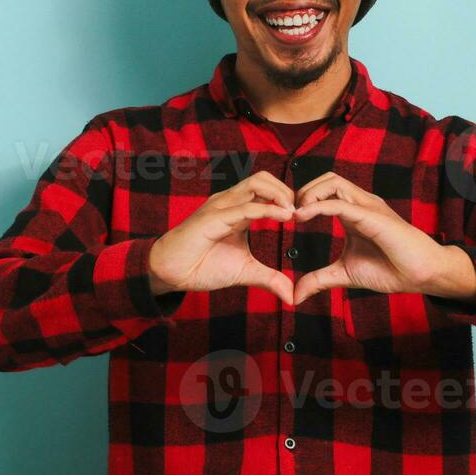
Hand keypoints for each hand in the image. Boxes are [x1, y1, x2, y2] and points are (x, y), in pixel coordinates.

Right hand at [147, 171, 296, 306]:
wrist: (171, 272)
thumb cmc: (203, 266)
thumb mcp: (245, 272)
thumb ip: (269, 279)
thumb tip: (291, 296)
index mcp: (237, 209)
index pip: (266, 189)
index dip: (287, 198)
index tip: (304, 216)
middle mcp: (230, 202)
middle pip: (263, 178)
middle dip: (287, 190)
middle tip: (301, 211)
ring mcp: (221, 207)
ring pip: (255, 183)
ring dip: (280, 194)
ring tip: (294, 212)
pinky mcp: (213, 218)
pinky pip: (244, 208)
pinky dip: (266, 210)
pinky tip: (284, 217)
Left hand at [289, 172, 475, 306]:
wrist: (422, 275)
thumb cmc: (391, 270)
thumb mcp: (345, 274)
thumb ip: (320, 279)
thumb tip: (295, 295)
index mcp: (354, 212)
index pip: (325, 190)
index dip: (303, 199)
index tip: (286, 218)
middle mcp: (361, 203)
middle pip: (327, 178)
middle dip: (303, 191)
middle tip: (287, 213)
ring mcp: (369, 207)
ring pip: (333, 182)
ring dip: (309, 193)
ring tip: (295, 213)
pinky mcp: (373, 216)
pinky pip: (341, 203)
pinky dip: (319, 206)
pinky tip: (302, 216)